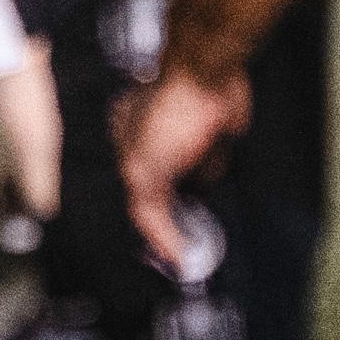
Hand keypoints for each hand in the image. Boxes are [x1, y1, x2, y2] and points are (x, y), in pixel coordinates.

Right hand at [119, 64, 250, 270]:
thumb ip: (149, 211)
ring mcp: (182, 151)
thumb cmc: (170, 112)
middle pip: (157, 199)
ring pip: (185, 192)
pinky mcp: (212, 148)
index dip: (147, 231)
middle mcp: (149, 152)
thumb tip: (167, 249)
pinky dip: (211, 197)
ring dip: (191, 215)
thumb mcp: (144, 169)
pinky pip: (211, 180)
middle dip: (167, 227)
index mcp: (124, 152)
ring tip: (198, 244)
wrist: (211, 81)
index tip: (165, 258)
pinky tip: (216, 215)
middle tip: (181, 258)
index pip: (132, 202)